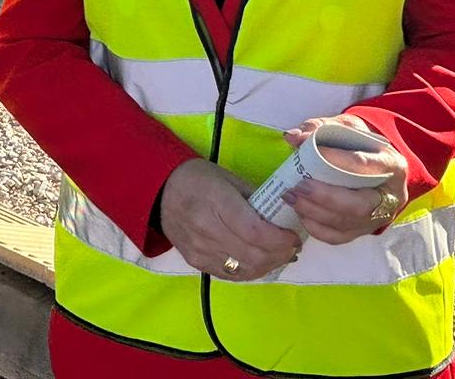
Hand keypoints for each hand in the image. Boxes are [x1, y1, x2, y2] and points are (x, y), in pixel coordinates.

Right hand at [157, 158, 300, 281]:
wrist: (160, 191)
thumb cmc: (198, 178)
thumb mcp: (230, 180)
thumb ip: (256, 200)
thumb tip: (283, 219)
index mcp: (217, 203)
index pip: (255, 232)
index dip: (280, 240)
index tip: (294, 236)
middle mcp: (206, 231)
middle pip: (253, 255)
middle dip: (279, 254)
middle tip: (292, 247)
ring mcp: (199, 250)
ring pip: (244, 270)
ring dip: (268, 266)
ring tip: (280, 255)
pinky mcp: (196, 263)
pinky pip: (231, 275)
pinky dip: (250, 271)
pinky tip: (260, 261)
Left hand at [282, 114, 409, 244]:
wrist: (376, 166)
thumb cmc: (359, 145)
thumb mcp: (346, 129)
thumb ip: (320, 128)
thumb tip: (293, 136)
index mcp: (390, 165)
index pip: (360, 165)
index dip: (332, 160)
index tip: (304, 152)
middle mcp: (390, 196)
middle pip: (357, 205)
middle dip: (323, 197)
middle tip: (298, 187)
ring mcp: (378, 218)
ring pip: (346, 223)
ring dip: (314, 212)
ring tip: (291, 197)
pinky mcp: (363, 230)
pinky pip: (338, 237)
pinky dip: (316, 228)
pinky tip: (301, 213)